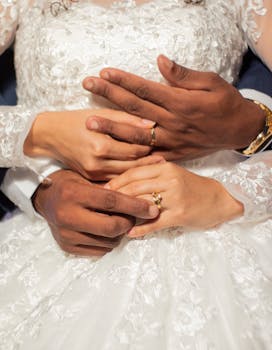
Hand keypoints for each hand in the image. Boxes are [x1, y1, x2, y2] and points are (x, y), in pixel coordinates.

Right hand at [24, 108, 154, 179]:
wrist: (50, 135)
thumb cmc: (77, 120)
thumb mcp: (102, 114)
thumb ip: (127, 120)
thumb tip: (152, 124)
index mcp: (101, 145)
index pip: (135, 150)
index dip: (150, 147)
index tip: (162, 145)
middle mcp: (98, 163)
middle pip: (133, 165)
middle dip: (149, 162)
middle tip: (165, 161)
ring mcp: (94, 173)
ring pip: (126, 175)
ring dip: (140, 171)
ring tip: (156, 168)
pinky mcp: (91, 178)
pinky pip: (115, 179)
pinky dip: (127, 176)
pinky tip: (138, 173)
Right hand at [33, 170, 159, 255]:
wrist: (44, 199)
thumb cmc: (70, 183)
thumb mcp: (87, 178)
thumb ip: (111, 188)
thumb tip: (143, 197)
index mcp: (73, 194)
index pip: (111, 201)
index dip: (135, 205)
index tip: (152, 208)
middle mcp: (68, 216)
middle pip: (111, 227)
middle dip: (129, 223)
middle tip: (134, 216)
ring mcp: (66, 234)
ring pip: (108, 241)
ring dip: (120, 233)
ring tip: (118, 221)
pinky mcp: (67, 247)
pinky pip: (99, 250)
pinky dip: (109, 242)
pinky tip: (107, 231)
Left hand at [83, 55, 265, 159]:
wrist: (238, 130)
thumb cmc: (225, 103)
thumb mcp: (211, 82)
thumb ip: (183, 75)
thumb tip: (160, 61)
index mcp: (180, 102)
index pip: (145, 89)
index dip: (123, 80)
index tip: (103, 72)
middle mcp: (172, 123)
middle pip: (135, 108)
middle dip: (109, 95)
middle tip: (87, 85)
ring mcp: (171, 141)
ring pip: (136, 135)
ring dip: (112, 128)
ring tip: (90, 123)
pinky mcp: (173, 155)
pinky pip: (148, 157)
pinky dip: (131, 156)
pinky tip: (112, 154)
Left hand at [107, 162, 243, 236]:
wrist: (219, 199)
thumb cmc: (193, 187)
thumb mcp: (174, 175)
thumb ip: (153, 176)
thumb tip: (126, 183)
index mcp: (166, 168)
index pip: (134, 173)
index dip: (117, 181)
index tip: (104, 189)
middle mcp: (170, 180)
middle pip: (135, 187)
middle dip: (116, 196)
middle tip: (102, 205)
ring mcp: (175, 198)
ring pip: (143, 204)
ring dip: (126, 213)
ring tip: (112, 219)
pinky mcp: (180, 215)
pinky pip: (155, 223)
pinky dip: (141, 229)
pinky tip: (130, 233)